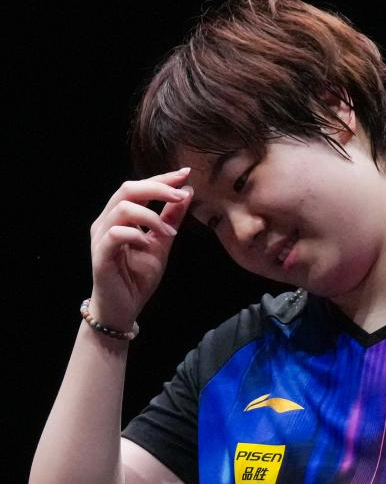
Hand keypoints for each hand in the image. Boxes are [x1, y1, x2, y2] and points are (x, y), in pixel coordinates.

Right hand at [88, 168, 193, 330]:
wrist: (123, 309)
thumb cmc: (137, 278)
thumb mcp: (161, 244)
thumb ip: (170, 219)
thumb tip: (186, 192)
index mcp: (119, 216)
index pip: (138, 187)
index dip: (161, 178)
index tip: (185, 174)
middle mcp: (106, 222)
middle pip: (127, 189)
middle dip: (157, 188)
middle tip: (180, 195)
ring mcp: (101, 237)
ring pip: (122, 208)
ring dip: (151, 216)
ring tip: (169, 232)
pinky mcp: (100, 255)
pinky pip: (116, 234)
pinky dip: (137, 235)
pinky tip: (150, 244)